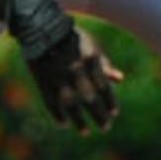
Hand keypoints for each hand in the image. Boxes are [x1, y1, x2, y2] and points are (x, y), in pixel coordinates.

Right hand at [5, 0, 121, 131]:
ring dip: (78, 120)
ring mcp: (57, 77)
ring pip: (70, 104)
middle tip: (105, 127)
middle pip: (89, 99)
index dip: (109, 102)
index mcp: (89, 60)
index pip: (103, 87)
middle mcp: (75, 71)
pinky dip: (57, 114)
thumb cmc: (71, 36)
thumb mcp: (91, 45)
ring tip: (85, 132)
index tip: (115, 113)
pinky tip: (63, 124)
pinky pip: (50, 101)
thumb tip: (120, 79)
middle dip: (98, 115)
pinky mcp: (41, 80)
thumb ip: (104, 64)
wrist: (41, 27)